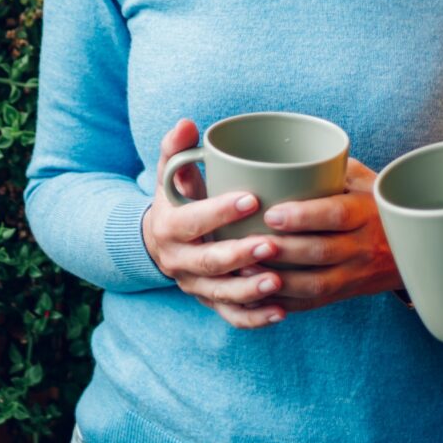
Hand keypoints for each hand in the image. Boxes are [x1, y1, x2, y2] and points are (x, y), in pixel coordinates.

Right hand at [141, 120, 288, 328]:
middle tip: (271, 243)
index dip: (218, 212)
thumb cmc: (178, 200)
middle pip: (208, 263)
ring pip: (221, 294)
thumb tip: (187, 124)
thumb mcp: (171, 175)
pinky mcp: (210, 302)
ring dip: (249, 289)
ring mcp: (195, 286)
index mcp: (169, 228)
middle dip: (240, 255)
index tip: (251, 199)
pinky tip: (282, 311)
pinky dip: (255, 318)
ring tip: (278, 280)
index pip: (191, 221)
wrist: (160, 242)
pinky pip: (231, 316)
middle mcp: (178, 262)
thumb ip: (177, 150)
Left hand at [257, 157, 400, 311]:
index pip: (336, 215)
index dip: (303, 216)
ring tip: (245, 270)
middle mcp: (363, 246)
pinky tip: (259, 295)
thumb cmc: (376, 203)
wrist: (413, 247)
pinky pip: (313, 303)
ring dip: (278, 280)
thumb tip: (285, 159)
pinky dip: (284, 302)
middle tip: (248, 242)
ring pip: (315, 284)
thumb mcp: (363, 179)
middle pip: (321, 251)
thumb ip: (330, 169)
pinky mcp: (345, 292)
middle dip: (282, 249)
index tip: (271, 213)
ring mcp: (355, 274)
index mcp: (366, 211)